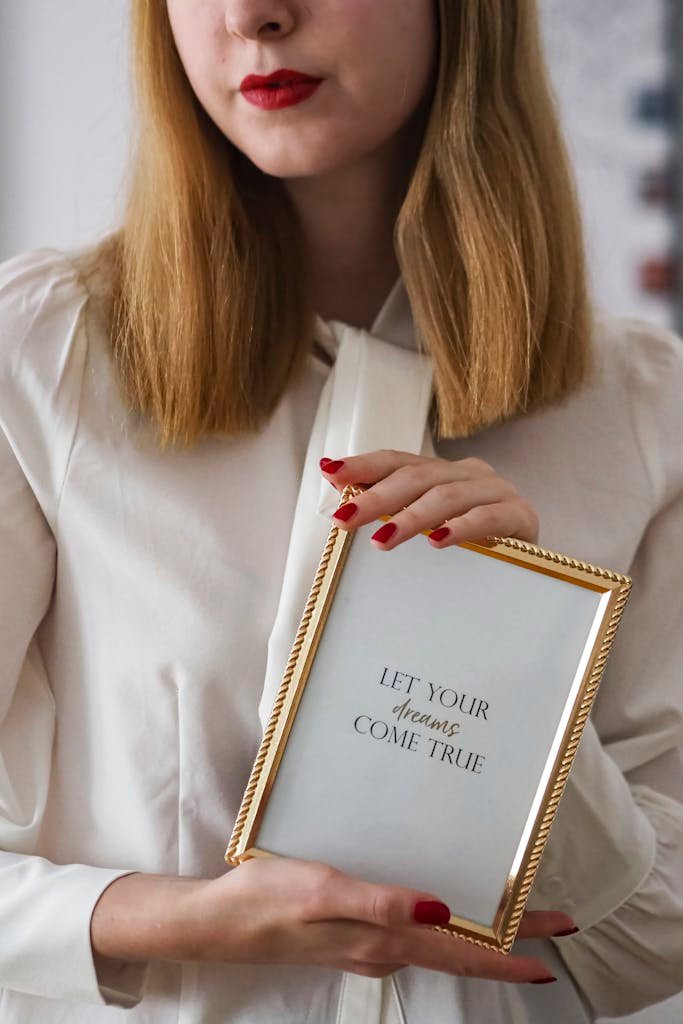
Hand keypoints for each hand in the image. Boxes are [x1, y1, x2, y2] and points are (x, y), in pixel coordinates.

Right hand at [154, 858, 569, 981]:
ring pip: (437, 942)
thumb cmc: (269, 899)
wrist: (221, 921)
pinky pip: (408, 932)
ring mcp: (366, 944)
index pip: (462, 950)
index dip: (511, 951)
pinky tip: (438, 902)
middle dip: (509, 940)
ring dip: (477, 932)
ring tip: (508, 913)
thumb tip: (442, 911)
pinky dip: (440, 924)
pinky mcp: (350, 933)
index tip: (557, 944)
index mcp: (384, 938)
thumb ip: (382, 903)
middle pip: (460, 949)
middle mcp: (383, 948)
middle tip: (553, 923)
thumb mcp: (325, 891)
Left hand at [320, 452, 538, 547]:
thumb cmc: (467, 547)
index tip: (331, 473)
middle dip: (376, 498)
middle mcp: (469, 473)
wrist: (530, 569)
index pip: (397, 461)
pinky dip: (461, 527)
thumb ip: (385, 503)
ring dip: (411, 518)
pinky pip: (488, 517)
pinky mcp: (521, 516)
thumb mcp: (423, 525)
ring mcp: (497, 491)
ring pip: (447, 496)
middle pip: (416, 478)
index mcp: (442, 472)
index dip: (364, 465)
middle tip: (345, 520)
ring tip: (382, 541)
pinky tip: (439, 541)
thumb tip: (333, 478)